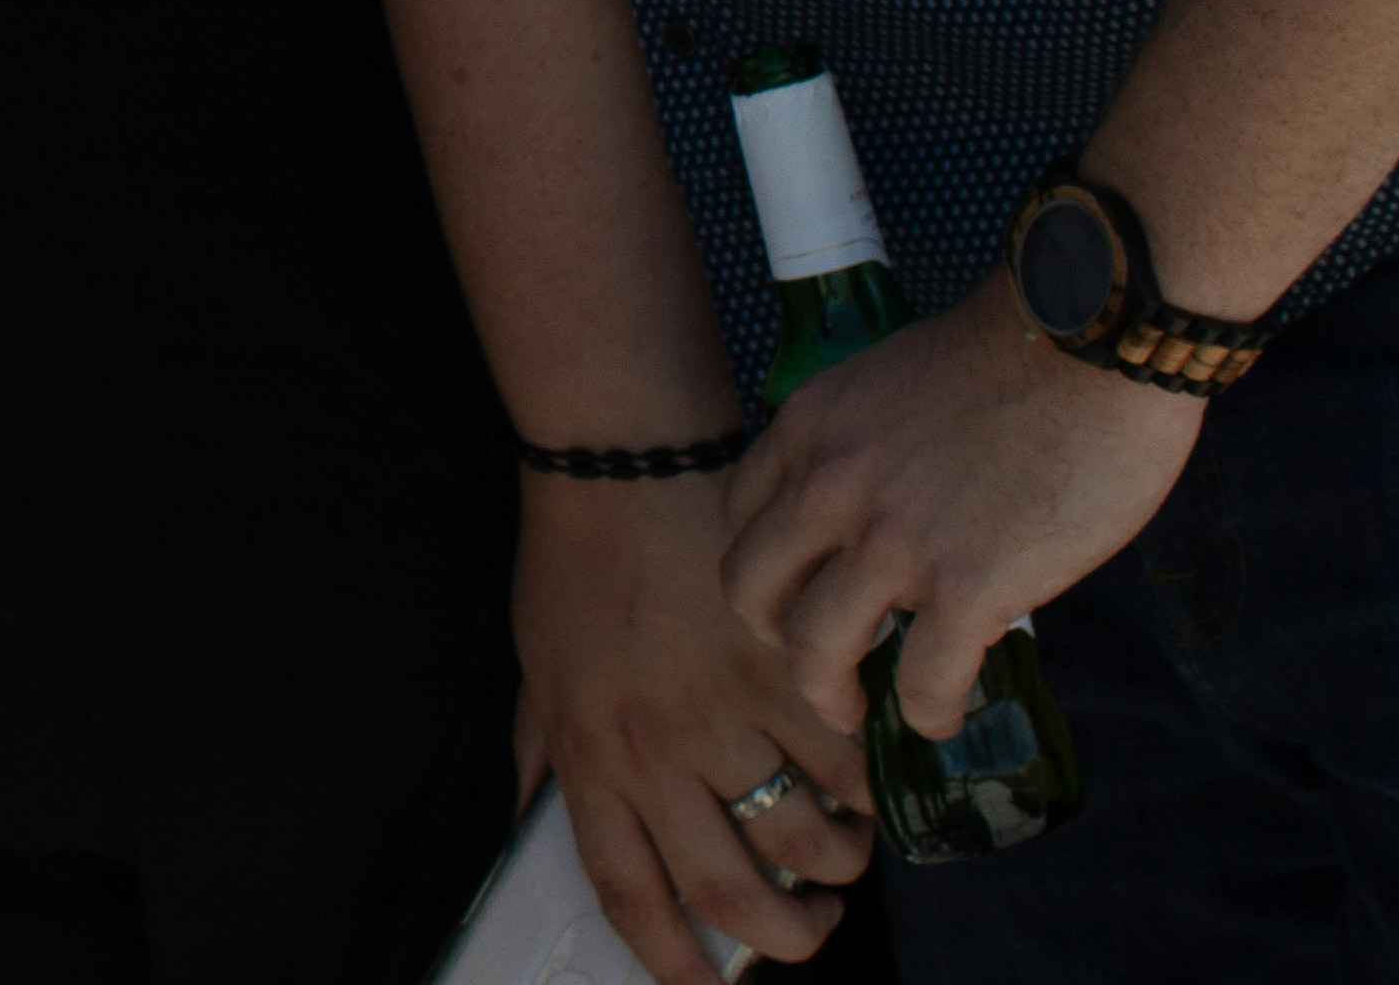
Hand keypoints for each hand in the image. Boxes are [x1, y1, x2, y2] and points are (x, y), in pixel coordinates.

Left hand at [515, 471, 863, 977]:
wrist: (621, 463)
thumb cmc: (573, 565)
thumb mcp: (535, 670)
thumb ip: (542, 756)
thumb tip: (532, 826)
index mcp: (590, 757)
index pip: (628, 893)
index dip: (669, 961)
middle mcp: (657, 753)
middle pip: (732, 894)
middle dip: (787, 938)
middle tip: (809, 925)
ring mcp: (727, 714)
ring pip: (807, 839)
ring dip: (839, 866)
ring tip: (843, 851)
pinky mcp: (787, 670)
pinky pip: (847, 761)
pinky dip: (866, 786)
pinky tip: (863, 779)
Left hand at [723, 279, 1200, 742]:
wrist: (1091, 341)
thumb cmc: (1020, 352)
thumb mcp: (896, 382)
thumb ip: (872, 446)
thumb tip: (895, 506)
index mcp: (811, 428)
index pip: (742, 515)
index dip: (765, 567)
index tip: (796, 592)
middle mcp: (830, 485)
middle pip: (751, 589)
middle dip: (772, 640)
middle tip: (812, 667)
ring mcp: (892, 540)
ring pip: (816, 648)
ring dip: (830, 694)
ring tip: (859, 712)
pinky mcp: (967, 587)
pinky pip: (924, 679)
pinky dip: (929, 713)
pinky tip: (943, 717)